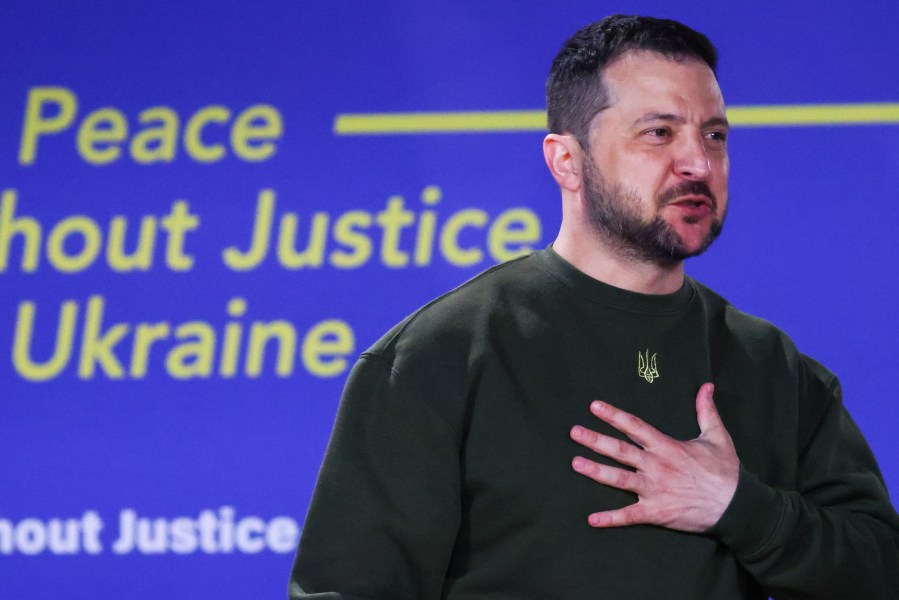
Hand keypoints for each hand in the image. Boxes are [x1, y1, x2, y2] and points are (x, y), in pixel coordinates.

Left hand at [569, 383, 738, 532]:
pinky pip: (629, 516)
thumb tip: (706, 386)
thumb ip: (706, 410)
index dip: (613, 415)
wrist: (737, 506)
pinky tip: (592, 519)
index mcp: (667, 446)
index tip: (594, 406)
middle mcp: (656, 466)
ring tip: (575, 463)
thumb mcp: (717, 436)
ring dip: (595, 471)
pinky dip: (610, 518)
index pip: (634, 426)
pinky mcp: (656, 512)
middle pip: (619, 451)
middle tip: (573, 432)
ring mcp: (653, 490)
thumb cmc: (726, 471)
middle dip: (595, 440)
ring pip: (618, 479)